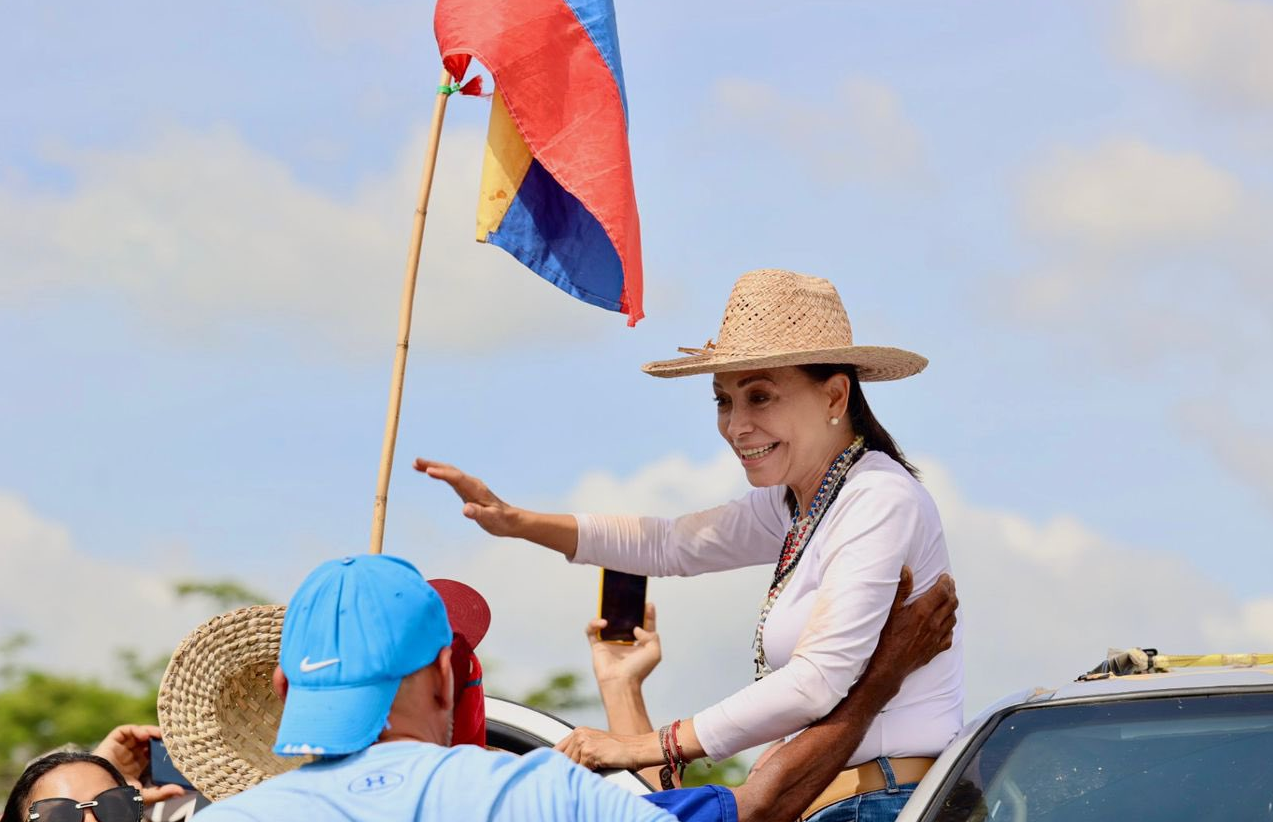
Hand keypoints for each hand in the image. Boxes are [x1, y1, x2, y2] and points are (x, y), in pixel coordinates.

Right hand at [92, 725, 184, 805]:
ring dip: (151, 731)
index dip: (163, 748)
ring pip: (139, 733)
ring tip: (160, 735)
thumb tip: (182, 792)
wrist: (97, 793)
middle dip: (159, 738)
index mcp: (137, 766)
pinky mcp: (112, 742)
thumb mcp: (144, 796)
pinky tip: (145, 735)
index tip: (176, 747)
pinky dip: (136, 729)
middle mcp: (130, 755)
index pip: (153, 752)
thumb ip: (162, 792)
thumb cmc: (117, 796)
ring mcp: (121, 748)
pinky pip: (125, 730)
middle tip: (171, 738)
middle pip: (148, 741)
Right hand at [414, 460, 519, 536]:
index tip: (428, 471)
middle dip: (433, 465)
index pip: (457, 478)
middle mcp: (471, 483)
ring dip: (433, 466)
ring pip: (449, 472)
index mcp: (476, 489)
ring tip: (416, 464)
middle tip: (415, 461)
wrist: (509, 519)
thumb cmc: (500, 520)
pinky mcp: (466, 488)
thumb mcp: (490, 519)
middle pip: (450, 470)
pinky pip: (450, 477)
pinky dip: (438, 473)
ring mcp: (468, 485)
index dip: (443, 474)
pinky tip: (430, 472)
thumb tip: (466, 510)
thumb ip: (478, 513)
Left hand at [554, 727, 651, 770]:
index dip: (555, 762)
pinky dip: (589, 774)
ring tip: (596, 769)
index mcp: (579, 732)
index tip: (555, 771)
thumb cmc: (620, 751)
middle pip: (562, 760)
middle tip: (583, 772)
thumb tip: (562, 767)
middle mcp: (579, 734)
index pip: (557, 750)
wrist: (638, 749)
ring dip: (581, 771)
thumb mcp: (596, 746)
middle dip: (570, 769)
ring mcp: (583, 742)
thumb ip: (579, 753)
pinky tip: (600, 769)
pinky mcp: (589, 752)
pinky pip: (581, 770)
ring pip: (571, 766)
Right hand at [588, 603, 660, 686]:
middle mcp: (625, 642)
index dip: (647, 614)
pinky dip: (594, 623)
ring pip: (606, 623)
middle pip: (624, 621)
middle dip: (625, 610)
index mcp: (639, 644)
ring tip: (611, 612)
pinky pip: (591, 630)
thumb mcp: (654, 651)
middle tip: (626, 601)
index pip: (645, 625)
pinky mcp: (597, 646)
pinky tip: (603, 623)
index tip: (648, 604)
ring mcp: (610, 643)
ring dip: (607, 614)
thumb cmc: (638, 670)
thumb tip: (636, 628)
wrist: (620, 683)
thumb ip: (651, 635)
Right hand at [867, 567, 957, 682]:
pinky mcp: (936, 649)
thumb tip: (906, 570)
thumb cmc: (887, 637)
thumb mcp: (891, 610)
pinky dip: (950, 627)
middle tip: (949, 585)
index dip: (945, 582)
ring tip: (949, 601)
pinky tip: (946, 624)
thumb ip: (901, 589)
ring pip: (952, 618)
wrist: (890, 665)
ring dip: (952, 607)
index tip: (945, 577)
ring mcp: (936, 637)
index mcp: (923, 611)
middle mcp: (933, 623)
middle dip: (952, 592)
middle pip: (951, 604)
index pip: (942, 592)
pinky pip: (949, 635)